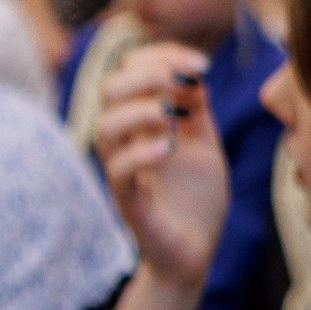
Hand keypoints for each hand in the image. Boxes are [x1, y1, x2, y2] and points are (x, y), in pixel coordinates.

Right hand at [97, 43, 228, 289]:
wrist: (196, 252)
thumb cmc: (196, 199)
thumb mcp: (205, 146)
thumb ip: (198, 111)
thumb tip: (192, 73)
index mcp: (143, 122)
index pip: (132, 71)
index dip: (162, 57)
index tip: (202, 65)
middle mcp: (127, 141)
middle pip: (110, 89)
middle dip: (149, 75)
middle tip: (187, 83)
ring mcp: (124, 171)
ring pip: (105, 127)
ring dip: (142, 110)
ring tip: (175, 116)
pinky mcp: (129, 202)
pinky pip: (117, 170)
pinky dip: (142, 152)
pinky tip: (170, 147)